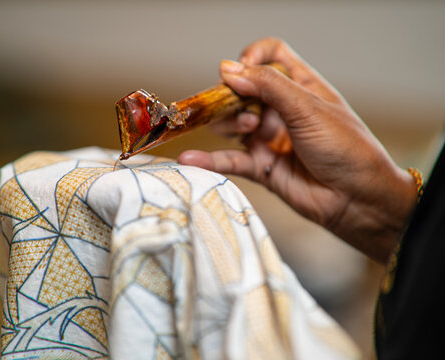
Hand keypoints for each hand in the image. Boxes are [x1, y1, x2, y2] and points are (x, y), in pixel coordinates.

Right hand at [178, 38, 416, 263]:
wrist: (357, 200)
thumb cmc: (346, 149)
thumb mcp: (309, 109)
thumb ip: (269, 86)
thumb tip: (228, 69)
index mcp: (301, 87)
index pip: (270, 56)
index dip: (252, 57)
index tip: (242, 68)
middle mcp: (282, 110)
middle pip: (242, 90)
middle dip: (234, 95)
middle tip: (238, 104)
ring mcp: (270, 138)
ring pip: (232, 123)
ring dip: (229, 122)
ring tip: (248, 129)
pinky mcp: (261, 166)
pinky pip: (230, 160)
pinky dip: (210, 159)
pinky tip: (190, 158)